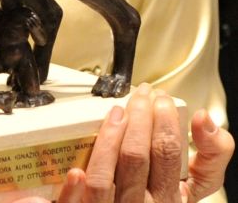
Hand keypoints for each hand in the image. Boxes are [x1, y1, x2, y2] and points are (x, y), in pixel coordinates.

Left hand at [50, 83, 232, 202]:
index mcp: (170, 200)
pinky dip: (74, 189)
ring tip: (116, 111)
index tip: (161, 99)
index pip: (167, 154)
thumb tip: (204, 118)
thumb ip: (212, 153)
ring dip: (107, 139)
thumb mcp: (197, 184)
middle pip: (135, 157)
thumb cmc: (164, 201)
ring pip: (103, 178)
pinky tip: (75, 170)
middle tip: (140, 94)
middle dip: (137, 117)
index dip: (164, 120)